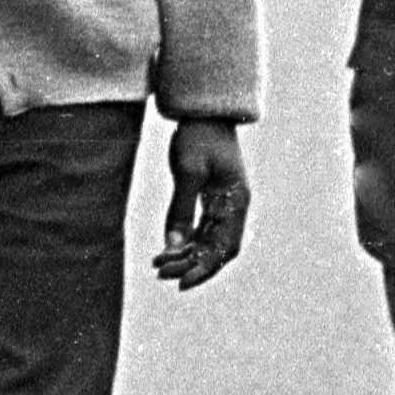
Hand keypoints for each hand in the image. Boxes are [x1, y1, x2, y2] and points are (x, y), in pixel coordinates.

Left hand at [154, 119, 249, 288]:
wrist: (204, 112)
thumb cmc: (198, 137)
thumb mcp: (187, 171)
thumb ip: (180, 210)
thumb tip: (172, 246)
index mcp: (236, 201)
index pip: (224, 247)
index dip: (204, 268)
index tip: (181, 283)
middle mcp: (235, 206)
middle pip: (218, 249)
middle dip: (192, 265)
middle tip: (161, 274)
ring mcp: (226, 203)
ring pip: (210, 241)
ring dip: (187, 256)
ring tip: (158, 265)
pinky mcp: (214, 198)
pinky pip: (203, 229)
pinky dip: (187, 242)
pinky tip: (167, 249)